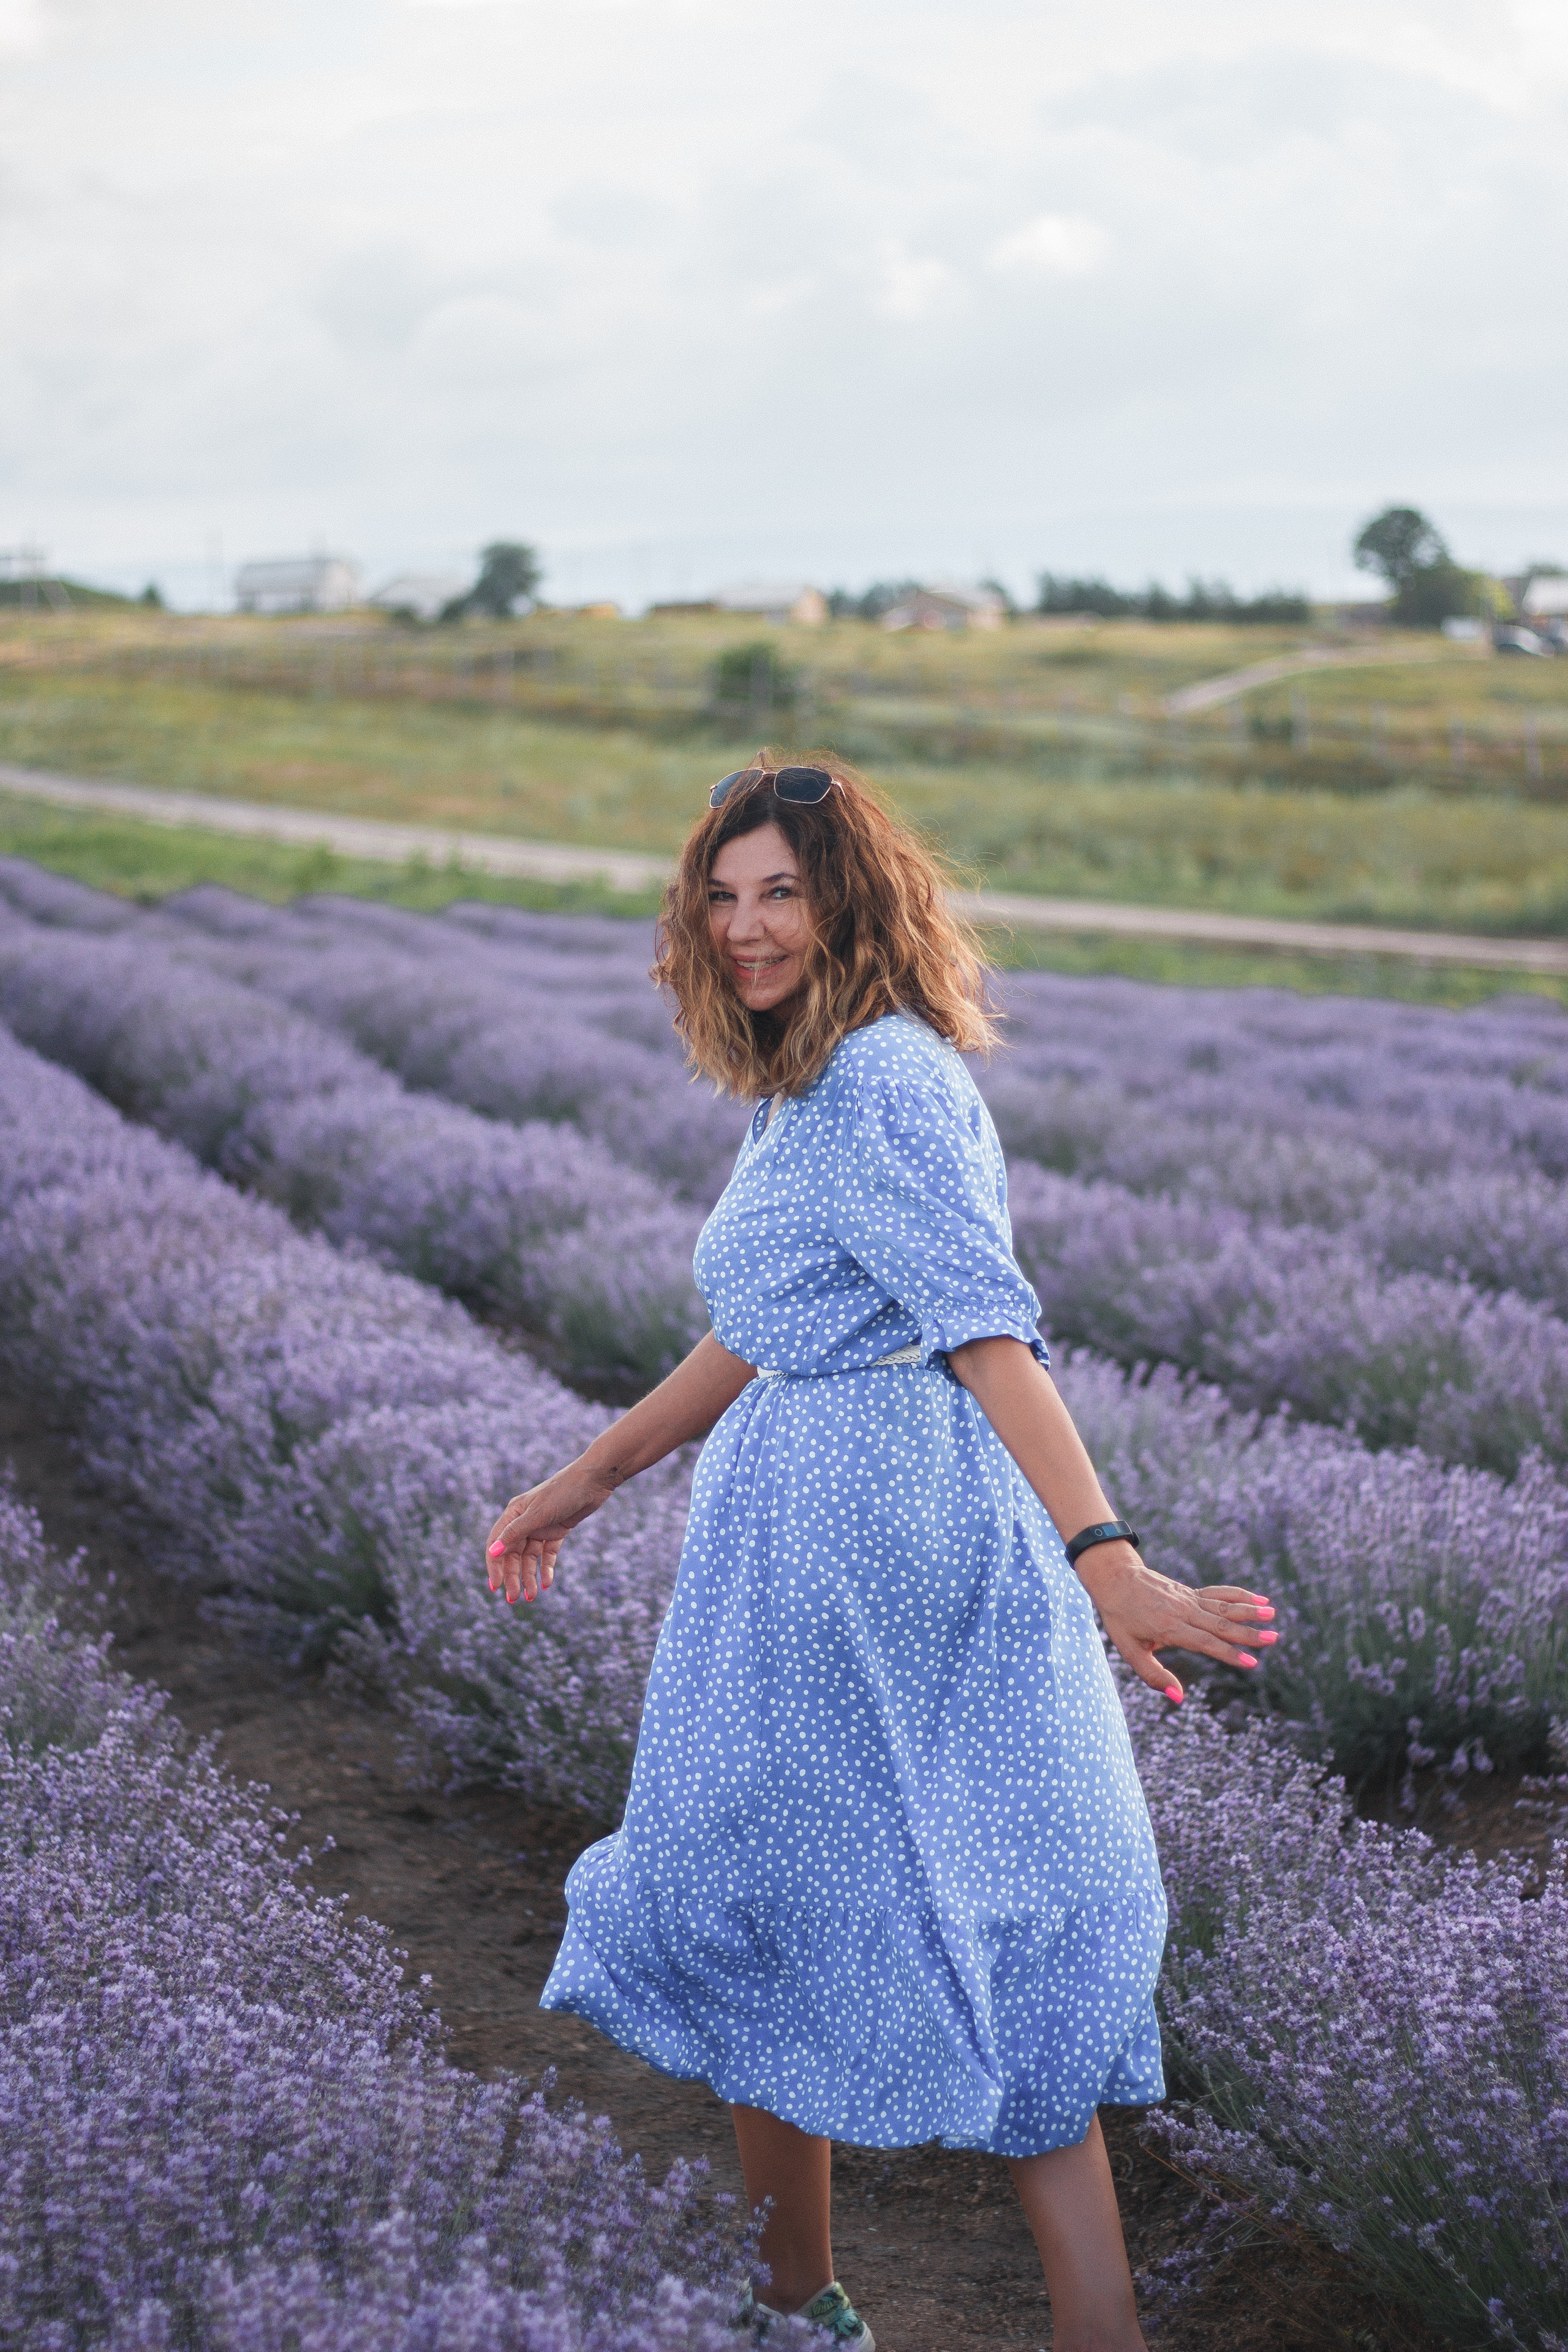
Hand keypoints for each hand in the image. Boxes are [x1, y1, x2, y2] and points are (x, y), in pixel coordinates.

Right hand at [485, 1460, 616, 1604]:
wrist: (593, 1481)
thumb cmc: (563, 1492)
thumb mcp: (537, 1514)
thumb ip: (515, 1533)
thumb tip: (494, 1552)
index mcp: (513, 1514)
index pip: (497, 1544)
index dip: (494, 1566)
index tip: (495, 1586)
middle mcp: (524, 1521)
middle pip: (513, 1555)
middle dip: (513, 1577)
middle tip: (514, 1599)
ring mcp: (541, 1527)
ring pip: (530, 1558)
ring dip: (529, 1577)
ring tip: (532, 1597)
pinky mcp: (557, 1531)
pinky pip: (548, 1554)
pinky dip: (546, 1569)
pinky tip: (547, 1583)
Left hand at [1072, 1540, 1276, 1703]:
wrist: (1114, 1578)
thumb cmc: (1120, 1617)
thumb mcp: (1129, 1650)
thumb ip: (1153, 1675)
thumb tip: (1178, 1697)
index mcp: (1169, 1628)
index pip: (1205, 1642)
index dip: (1229, 1653)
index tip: (1251, 1662)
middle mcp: (1183, 1611)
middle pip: (1220, 1623)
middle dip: (1248, 1633)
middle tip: (1273, 1639)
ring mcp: (1188, 1599)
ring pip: (1223, 1606)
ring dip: (1248, 1611)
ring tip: (1272, 1614)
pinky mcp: (1190, 1592)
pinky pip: (1218, 1594)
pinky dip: (1239, 1595)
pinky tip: (1258, 1599)